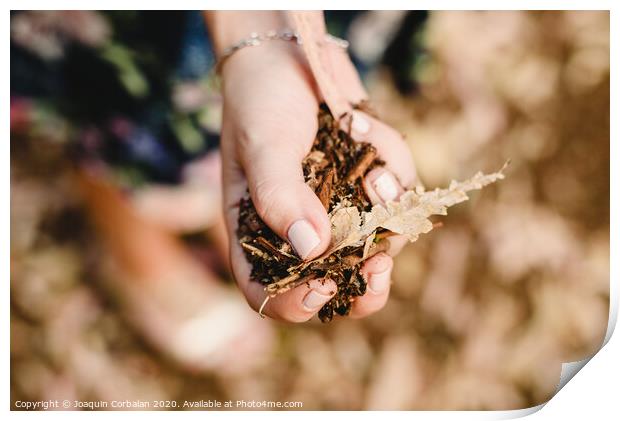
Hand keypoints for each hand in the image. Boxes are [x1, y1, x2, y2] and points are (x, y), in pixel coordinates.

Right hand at [219, 26, 416, 321]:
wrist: (291, 54)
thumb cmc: (261, 99)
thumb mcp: (263, 145)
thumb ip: (280, 196)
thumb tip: (311, 250)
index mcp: (256, 232)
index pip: (268, 293)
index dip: (296, 303)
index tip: (323, 285)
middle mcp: (296, 231)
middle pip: (333, 289)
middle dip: (364, 286)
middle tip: (380, 266)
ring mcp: (335, 213)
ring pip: (376, 247)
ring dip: (386, 211)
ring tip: (373, 164)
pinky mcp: (364, 189)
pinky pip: (396, 200)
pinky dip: (392, 168)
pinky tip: (367, 132)